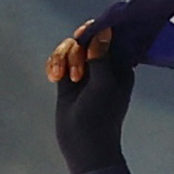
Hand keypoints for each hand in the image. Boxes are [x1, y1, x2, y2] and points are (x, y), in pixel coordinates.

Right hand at [51, 20, 133, 173]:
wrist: (83, 144)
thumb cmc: (100, 116)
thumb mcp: (104, 84)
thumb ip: (101, 57)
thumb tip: (104, 30)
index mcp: (120, 67)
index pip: (111, 38)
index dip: (98, 31)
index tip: (86, 33)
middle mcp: (103, 66)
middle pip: (87, 38)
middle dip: (78, 48)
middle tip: (77, 64)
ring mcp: (85, 72)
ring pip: (71, 48)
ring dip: (64, 58)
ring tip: (67, 78)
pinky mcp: (67, 79)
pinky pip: (58, 60)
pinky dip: (54, 64)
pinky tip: (53, 77)